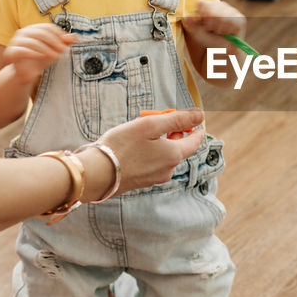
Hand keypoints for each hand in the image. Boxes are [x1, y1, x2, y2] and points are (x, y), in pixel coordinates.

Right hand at [5, 23, 75, 83]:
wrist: (28, 73)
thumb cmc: (41, 59)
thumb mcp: (55, 50)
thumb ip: (64, 43)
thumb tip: (76, 36)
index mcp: (33, 29)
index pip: (48, 27)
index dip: (59, 34)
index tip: (67, 43)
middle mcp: (23, 32)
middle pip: (41, 33)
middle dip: (54, 42)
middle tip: (63, 50)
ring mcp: (15, 41)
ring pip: (33, 42)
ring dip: (47, 49)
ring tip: (56, 57)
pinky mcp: (11, 52)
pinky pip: (22, 50)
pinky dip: (33, 53)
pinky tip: (41, 57)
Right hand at [90, 108, 205, 192]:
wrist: (96, 174)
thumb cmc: (121, 146)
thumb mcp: (150, 125)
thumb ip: (177, 119)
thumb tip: (200, 115)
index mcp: (174, 155)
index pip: (195, 141)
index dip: (194, 127)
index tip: (190, 118)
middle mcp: (168, 170)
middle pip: (179, 147)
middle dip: (171, 131)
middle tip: (156, 118)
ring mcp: (155, 178)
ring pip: (164, 155)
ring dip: (158, 142)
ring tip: (140, 132)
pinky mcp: (142, 182)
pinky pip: (152, 163)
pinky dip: (148, 152)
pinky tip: (133, 147)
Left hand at [181, 0, 244, 43]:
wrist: (223, 51)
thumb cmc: (210, 39)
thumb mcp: (197, 33)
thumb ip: (191, 24)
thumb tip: (188, 16)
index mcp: (209, 6)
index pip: (202, 3)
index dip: (201, 15)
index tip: (202, 23)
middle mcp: (221, 5)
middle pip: (211, 10)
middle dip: (209, 25)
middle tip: (212, 30)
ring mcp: (232, 10)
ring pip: (221, 17)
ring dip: (218, 29)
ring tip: (220, 32)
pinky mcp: (240, 18)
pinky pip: (232, 22)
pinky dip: (227, 31)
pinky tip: (228, 33)